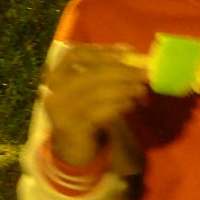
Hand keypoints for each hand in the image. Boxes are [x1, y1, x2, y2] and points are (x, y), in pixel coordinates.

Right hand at [42, 44, 145, 165]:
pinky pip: (101, 112)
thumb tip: (128, 51)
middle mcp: (55, 92)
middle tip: (144, 73)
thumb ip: (104, 69)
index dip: (99, 51)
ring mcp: (62, 112)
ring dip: (125, 90)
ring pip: (99, 93)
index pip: (74, 55)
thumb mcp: (89, 89)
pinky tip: (132, 104)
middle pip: (92, 74)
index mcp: (56, 76)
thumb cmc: (83, 112)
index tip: (125, 54)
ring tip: (142, 89)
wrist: (72, 148)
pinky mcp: (75, 129)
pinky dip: (119, 106)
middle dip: (122, 72)